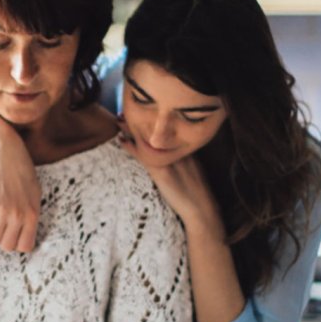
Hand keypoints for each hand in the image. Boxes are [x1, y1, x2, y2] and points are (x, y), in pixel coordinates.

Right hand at [0, 92, 40, 252]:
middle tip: (2, 225)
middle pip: (7, 245)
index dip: (18, 242)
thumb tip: (24, 235)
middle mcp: (19, 216)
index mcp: (33, 214)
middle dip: (3, 238)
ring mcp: (4, 211)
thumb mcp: (34, 194)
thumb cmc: (22, 172)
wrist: (5, 153)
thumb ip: (30, 215)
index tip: (14, 234)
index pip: (25, 247)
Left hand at [117, 118, 221, 233]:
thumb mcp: (190, 170)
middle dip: (140, 119)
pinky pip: (144, 155)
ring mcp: (169, 160)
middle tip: (124, 111)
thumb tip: (164, 153)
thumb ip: (178, 159)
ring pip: (149, 140)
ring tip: (119, 119)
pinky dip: (132, 147)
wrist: (201, 210)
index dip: (151, 121)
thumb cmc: (195, 193)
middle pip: (156, 131)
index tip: (139, 112)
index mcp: (186, 148)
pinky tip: (122, 141)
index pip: (165, 130)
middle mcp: (178, 150)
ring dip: (132, 129)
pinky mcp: (162, 172)